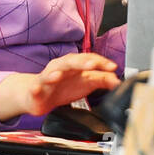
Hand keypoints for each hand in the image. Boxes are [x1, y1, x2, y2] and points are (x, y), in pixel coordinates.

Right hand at [0, 53, 119, 121]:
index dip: (101, 62)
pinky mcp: (37, 89)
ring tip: (60, 75)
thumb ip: (102, 80)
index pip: (89, 59)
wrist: (41, 95)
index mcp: (75, 64)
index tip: (112, 67)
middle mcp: (61, 67)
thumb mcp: (87, 83)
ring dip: (56, 72)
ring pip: (52, 72)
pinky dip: (36, 87)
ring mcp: (47, 77)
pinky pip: (35, 87)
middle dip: (82, 62)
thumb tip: (118, 81)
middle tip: (92, 65)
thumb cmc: (65, 86)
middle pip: (71, 62)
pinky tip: (36, 88)